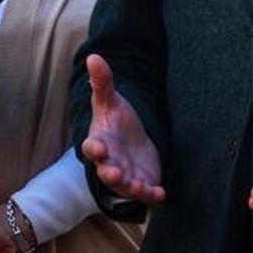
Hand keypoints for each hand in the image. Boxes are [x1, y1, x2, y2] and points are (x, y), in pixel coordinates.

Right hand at [80, 53, 165, 203]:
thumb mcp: (110, 101)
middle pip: (106, 172)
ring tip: (137, 185)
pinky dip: (152, 195)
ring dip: (130, 187)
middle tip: (115, 172)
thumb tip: (94, 57)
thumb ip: (102, 82)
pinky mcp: (144, 183)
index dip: (93, 148)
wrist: (133, 140)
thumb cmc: (117, 122)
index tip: (96, 146)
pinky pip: (146, 193)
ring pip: (126, 186)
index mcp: (100, 143)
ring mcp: (127, 176)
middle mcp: (110, 163)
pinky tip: (161, 193)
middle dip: (110, 173)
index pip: (92, 148)